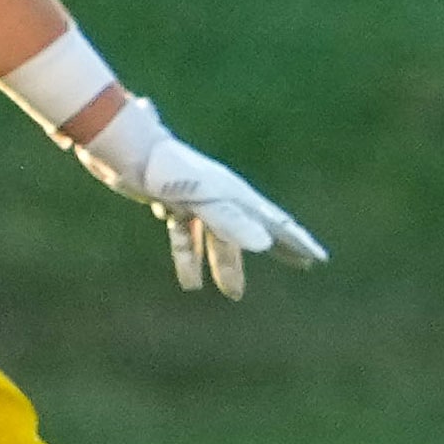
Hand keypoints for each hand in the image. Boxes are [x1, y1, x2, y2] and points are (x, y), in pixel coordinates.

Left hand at [76, 96, 326, 299]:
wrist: (125, 150)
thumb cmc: (165, 170)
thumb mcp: (201, 200)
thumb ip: (231, 221)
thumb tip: (264, 243)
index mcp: (234, 194)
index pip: (273, 221)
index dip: (295, 241)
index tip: (318, 257)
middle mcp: (220, 195)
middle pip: (254, 227)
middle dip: (277, 248)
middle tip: (302, 265)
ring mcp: (196, 198)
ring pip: (218, 237)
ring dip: (225, 264)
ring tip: (232, 294)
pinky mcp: (172, 201)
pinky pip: (186, 235)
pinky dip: (189, 256)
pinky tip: (189, 282)